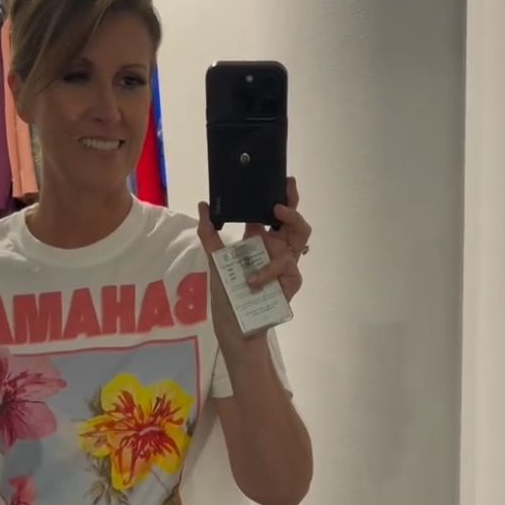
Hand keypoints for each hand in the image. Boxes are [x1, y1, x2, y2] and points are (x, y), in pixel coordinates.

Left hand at [197, 177, 311, 351]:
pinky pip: (286, 268)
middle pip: (293, 221)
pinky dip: (267, 272)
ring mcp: (286, 264)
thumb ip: (209, 233)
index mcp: (261, 239)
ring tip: (276, 216)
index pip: (273, 212)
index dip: (282, 195)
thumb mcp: (215, 260)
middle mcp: (276, 248)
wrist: (234, 324)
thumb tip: (204, 205)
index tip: (282, 180)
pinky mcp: (291, 282)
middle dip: (293, 204)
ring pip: (300, 237)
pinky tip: (253, 280)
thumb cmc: (227, 293)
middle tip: (282, 197)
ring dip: (292, 223)